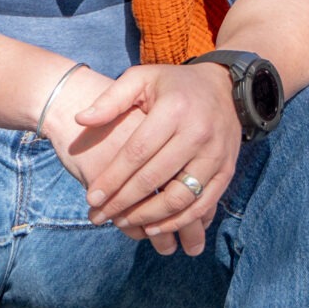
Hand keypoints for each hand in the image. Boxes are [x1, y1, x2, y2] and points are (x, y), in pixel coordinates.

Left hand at [68, 63, 241, 256]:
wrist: (224, 88)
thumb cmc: (174, 86)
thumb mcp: (142, 79)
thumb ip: (111, 99)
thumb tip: (80, 119)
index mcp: (174, 109)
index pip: (137, 152)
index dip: (112, 178)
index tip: (91, 198)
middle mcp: (198, 133)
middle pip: (154, 178)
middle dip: (123, 202)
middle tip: (100, 216)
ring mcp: (216, 154)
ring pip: (179, 197)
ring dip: (148, 216)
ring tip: (123, 222)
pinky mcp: (227, 170)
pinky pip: (203, 204)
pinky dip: (178, 221)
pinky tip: (154, 228)